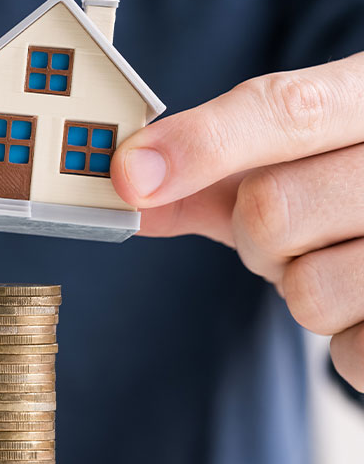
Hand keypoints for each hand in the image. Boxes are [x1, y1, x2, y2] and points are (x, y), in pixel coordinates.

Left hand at [111, 52, 363, 389]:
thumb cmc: (343, 183)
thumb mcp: (285, 159)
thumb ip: (205, 169)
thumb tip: (122, 185)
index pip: (288, 109)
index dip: (200, 144)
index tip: (129, 176)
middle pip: (272, 209)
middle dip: (251, 234)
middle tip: (285, 230)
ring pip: (307, 291)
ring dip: (298, 286)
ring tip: (336, 258)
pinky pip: (350, 354)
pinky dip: (342, 339)